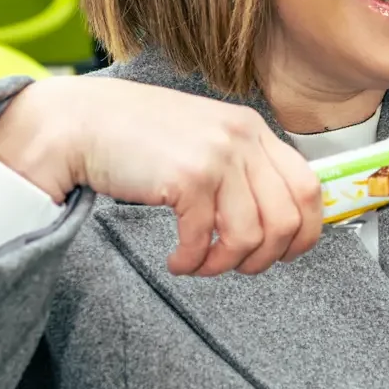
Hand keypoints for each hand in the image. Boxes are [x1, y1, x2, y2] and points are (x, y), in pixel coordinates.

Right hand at [0, 78, 323, 277]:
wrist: (80, 122)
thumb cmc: (135, 135)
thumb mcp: (203, 138)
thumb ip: (241, 166)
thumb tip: (274, 218)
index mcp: (251, 128)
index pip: (308, 186)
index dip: (304, 232)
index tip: (282, 253)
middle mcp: (242, 137)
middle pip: (288, 218)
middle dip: (265, 257)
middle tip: (236, 266)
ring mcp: (217, 155)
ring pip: (250, 236)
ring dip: (224, 264)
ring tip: (199, 264)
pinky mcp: (188, 177)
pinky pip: (206, 239)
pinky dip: (192, 261)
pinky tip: (176, 261)